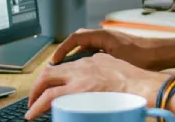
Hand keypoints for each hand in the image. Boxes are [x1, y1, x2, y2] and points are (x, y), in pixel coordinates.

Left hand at [25, 52, 164, 119]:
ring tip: (31, 109)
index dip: (53, 77)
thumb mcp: (115, 67)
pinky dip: (40, 106)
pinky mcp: (78, 92)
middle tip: (34, 98)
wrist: (143, 86)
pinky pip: (51, 99)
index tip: (49, 85)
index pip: (65, 67)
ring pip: (47, 85)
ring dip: (35, 97)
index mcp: (91, 61)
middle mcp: (81, 67)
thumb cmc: (135, 81)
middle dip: (38, 86)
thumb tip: (99, 79)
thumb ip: (102, 69)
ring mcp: (78, 80)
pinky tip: (35, 113)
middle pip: (50, 73)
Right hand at [50, 28, 166, 69]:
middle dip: (67, 50)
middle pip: (79, 39)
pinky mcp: (114, 47)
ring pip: (87, 45)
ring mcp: (109, 40)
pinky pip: (95, 49)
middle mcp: (104, 35)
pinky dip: (87, 57)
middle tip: (58, 64)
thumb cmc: (142, 56)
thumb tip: (82, 71)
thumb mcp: (116, 61)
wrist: (159, 53)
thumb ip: (98, 63)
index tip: (55, 60)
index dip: (63, 48)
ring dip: (77, 54)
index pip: (76, 37)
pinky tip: (87, 69)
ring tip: (69, 68)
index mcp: (102, 35)